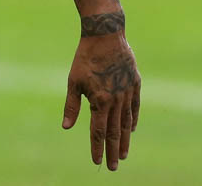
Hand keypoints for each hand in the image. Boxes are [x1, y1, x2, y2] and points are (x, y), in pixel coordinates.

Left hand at [62, 31, 140, 170]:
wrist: (106, 34)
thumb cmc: (85, 57)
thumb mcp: (74, 81)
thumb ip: (72, 105)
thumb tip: (66, 127)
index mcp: (99, 100)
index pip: (98, 131)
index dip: (97, 148)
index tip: (96, 162)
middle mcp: (115, 100)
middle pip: (114, 131)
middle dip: (112, 151)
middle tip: (114, 167)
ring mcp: (127, 92)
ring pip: (126, 122)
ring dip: (124, 140)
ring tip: (123, 154)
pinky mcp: (135, 83)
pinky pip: (135, 107)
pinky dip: (133, 119)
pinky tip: (131, 130)